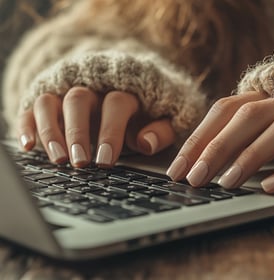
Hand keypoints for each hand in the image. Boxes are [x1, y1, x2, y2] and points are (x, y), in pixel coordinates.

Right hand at [17, 87, 175, 166]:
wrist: (125, 89)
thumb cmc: (144, 113)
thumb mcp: (161, 121)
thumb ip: (161, 131)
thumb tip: (146, 143)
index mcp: (124, 91)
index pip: (115, 104)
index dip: (110, 132)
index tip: (105, 162)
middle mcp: (93, 88)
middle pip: (78, 100)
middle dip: (78, 133)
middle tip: (79, 163)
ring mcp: (67, 94)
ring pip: (51, 102)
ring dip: (50, 130)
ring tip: (57, 159)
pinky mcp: (49, 103)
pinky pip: (31, 108)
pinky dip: (27, 126)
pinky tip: (28, 147)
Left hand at [166, 91, 273, 192]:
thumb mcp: (265, 128)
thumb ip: (238, 135)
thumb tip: (196, 162)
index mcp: (267, 95)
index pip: (225, 110)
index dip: (199, 138)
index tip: (177, 169)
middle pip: (249, 116)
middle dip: (217, 147)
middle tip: (194, 178)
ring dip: (252, 156)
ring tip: (226, 183)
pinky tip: (270, 188)